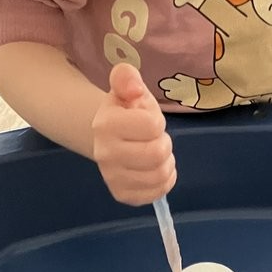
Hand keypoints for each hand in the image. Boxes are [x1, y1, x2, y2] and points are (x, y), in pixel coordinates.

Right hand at [92, 64, 175, 204]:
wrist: (108, 136)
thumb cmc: (125, 109)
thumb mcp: (126, 86)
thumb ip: (126, 77)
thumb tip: (134, 89)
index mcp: (106, 124)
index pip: (152, 126)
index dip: (156, 121)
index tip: (146, 120)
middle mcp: (105, 154)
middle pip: (158, 153)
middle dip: (163, 143)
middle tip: (153, 138)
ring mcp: (112, 177)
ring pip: (160, 175)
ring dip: (166, 162)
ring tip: (154, 152)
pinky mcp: (122, 195)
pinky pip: (158, 192)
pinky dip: (165, 180)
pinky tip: (154, 169)